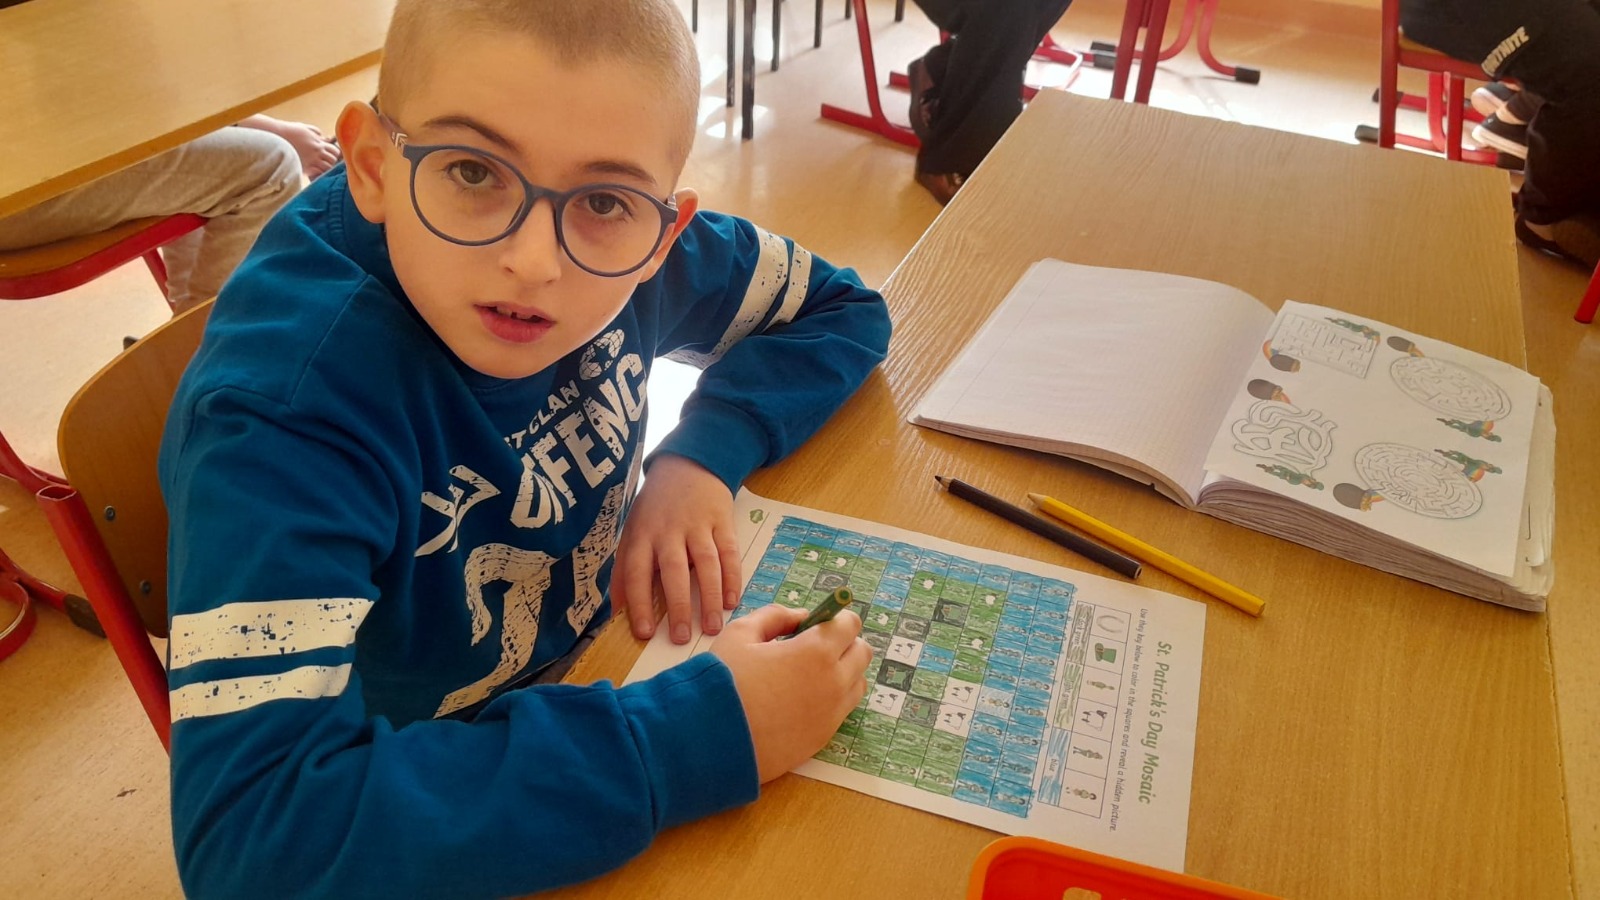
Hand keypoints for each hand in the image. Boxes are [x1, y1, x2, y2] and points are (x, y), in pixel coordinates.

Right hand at [240, 115, 341, 179]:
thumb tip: (323, 136)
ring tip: (320, 168)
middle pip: (333, 160)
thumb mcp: (304, 128)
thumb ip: (315, 131)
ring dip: (326, 169)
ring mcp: (311, 160)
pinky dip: (318, 174)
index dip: (335, 153)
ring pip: (327, 169)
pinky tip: (314, 172)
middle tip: (327, 163)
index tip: (331, 155)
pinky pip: (317, 174)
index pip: (335, 150)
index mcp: (318, 142)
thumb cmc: (288, 131)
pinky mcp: (304, 168)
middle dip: (332, 162)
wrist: (275, 136)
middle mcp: (316, 152)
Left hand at [612, 455, 740, 643]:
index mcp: (641, 535)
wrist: (688, 465)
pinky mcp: (722, 521)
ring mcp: (697, 525)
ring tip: (713, 627)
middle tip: (681, 638)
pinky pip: (729, 553)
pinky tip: (732, 601)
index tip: (644, 633)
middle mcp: (668, 531)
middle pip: (673, 571)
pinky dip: (732, 578)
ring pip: (706, 564)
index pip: (636, 572)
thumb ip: (625, 569)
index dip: (639, 603)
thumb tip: (616, 610)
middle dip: (677, 606)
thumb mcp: (632, 531)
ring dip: (709, 597)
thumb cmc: (655, 507)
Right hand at [711, 605, 871, 782]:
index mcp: (816, 651)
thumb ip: (775, 617)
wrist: (710, 739)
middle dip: (845, 644)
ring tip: (808, 675)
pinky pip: (842, 711)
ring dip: (843, 673)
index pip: (850, 624)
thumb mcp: (741, 633)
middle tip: (814, 647)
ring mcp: (831, 714)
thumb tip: (801, 618)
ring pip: (857, 684)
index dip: (836, 618)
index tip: (819, 623)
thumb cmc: (723, 680)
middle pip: (862, 653)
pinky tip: (801, 699)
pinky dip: (831, 700)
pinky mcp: (823, 738)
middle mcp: (833, 682)